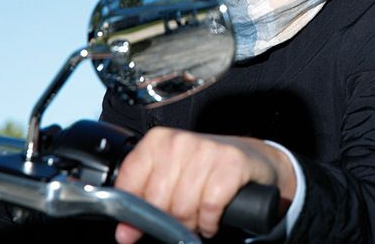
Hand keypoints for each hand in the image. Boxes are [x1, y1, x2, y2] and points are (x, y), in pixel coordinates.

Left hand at [113, 129, 294, 242]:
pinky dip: (210, 221)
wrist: (249, 159)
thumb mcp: (167, 179)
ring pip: (184, 207)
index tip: (135, 228)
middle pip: (158, 201)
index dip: (133, 213)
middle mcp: (180, 141)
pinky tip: (211, 218)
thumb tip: (124, 233)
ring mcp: (208, 150)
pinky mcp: (232, 163)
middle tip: (180, 217)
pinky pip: (210, 206)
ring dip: (191, 222)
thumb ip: (142, 202)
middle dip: (168, 219)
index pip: (131, 185)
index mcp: (158, 141)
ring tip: (197, 216)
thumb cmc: (203, 171)